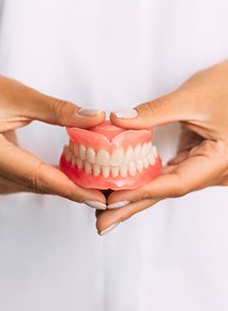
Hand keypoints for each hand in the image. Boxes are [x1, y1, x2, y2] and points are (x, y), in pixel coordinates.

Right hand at [0, 68, 105, 205]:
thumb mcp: (16, 96)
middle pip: (42, 186)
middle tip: (109, 190)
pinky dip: (53, 179)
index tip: (101, 199)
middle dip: (77, 190)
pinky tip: (71, 173)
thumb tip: (96, 118)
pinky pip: (30, 181)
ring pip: (37, 186)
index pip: (40, 178)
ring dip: (67, 185)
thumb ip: (56, 110)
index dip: (73, 190)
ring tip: (97, 182)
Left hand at [96, 60, 227, 233]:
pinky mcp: (197, 158)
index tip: (112, 199)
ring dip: (137, 194)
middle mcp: (214, 171)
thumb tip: (118, 120)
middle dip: (133, 206)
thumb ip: (154, 112)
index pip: (176, 183)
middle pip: (167, 191)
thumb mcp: (191, 98)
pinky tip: (129, 185)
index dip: (142, 191)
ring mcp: (205, 166)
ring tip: (109, 207)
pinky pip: (170, 173)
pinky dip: (148, 179)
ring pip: (166, 184)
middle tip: (103, 222)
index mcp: (220, 160)